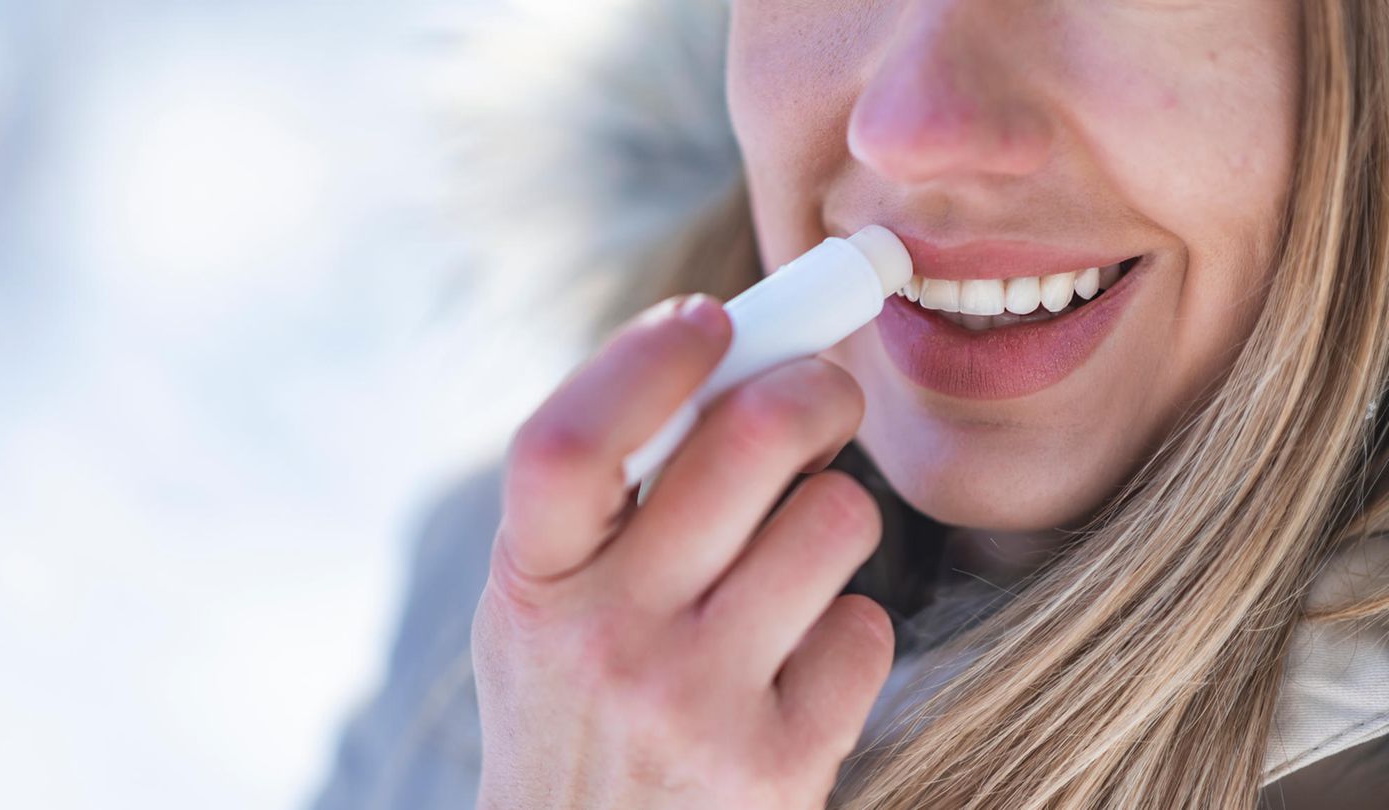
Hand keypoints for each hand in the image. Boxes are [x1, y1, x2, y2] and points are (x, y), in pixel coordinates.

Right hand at [473, 294, 894, 808]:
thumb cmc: (577, 706)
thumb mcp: (547, 605)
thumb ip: (606, 497)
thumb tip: (734, 362)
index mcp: (531, 583)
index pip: (571, 440)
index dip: (647, 357)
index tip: (710, 314)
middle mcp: (604, 641)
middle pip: (748, 442)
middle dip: (815, 388)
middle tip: (826, 392)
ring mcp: (694, 705)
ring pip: (835, 520)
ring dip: (835, 516)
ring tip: (798, 557)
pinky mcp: (780, 763)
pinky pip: (866, 629)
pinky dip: (847, 630)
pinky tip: (799, 665)